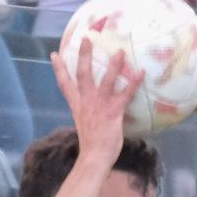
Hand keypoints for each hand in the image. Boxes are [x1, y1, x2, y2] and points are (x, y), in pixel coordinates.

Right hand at [52, 32, 141, 159]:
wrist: (94, 157)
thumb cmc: (92, 145)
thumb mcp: (86, 125)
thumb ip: (89, 114)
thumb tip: (97, 112)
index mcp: (77, 105)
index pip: (64, 84)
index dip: (59, 69)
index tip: (55, 54)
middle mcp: (86, 102)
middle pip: (82, 74)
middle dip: (83, 55)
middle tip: (86, 38)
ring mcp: (99, 105)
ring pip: (105, 79)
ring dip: (114, 64)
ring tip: (120, 51)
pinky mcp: (113, 112)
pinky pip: (125, 94)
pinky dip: (133, 83)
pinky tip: (141, 73)